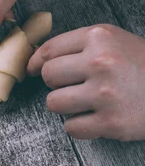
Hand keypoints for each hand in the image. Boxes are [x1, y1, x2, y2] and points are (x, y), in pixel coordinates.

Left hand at [28, 24, 144, 140]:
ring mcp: (105, 93)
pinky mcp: (111, 122)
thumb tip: (37, 59)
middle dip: (55, 83)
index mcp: (99, 37)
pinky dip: (78, 127)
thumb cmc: (142, 64)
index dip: (35, 62)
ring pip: (54, 103)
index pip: (49, 50)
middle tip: (71, 86)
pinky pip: (71, 128)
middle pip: (47, 75)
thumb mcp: (114, 40)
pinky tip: (94, 119)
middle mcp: (100, 62)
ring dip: (64, 106)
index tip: (31, 70)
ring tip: (83, 103)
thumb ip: (79, 45)